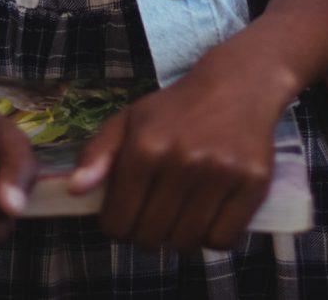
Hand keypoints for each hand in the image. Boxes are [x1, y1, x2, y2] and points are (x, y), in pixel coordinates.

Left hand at [68, 48, 283, 252]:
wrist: (238, 84)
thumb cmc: (176, 108)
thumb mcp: (130, 119)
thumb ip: (98, 153)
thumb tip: (75, 190)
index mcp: (145, 147)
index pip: (117, 223)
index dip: (118, 224)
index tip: (128, 213)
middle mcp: (182, 161)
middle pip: (151, 238)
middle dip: (147, 232)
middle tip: (157, 213)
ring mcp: (220, 174)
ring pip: (186, 243)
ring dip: (180, 236)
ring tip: (182, 212)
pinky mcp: (253, 183)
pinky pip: (223, 240)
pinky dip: (213, 236)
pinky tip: (209, 213)